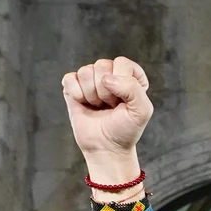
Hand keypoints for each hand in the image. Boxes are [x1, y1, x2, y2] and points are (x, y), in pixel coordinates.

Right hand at [61, 56, 152, 184]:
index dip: (121, 83)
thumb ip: (133, 88)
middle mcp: (110, 74)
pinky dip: (76, 94)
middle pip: (101, 65)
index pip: (122, 63)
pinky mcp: (73, 88)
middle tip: (109, 106)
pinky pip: (69, 78)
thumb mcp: (141, 111)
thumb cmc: (125, 130)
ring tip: (98, 106)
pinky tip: (84, 104)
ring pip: (85, 71)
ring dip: (91, 94)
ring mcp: (91, 80)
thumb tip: (106, 79)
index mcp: (130, 76)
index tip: (123, 101)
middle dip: (105, 91)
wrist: (106, 147)